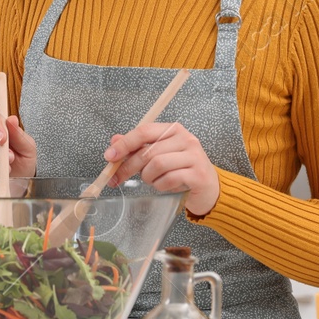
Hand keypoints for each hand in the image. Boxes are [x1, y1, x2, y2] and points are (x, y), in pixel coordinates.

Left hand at [103, 121, 219, 216]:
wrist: (209, 188)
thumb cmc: (181, 169)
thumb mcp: (158, 155)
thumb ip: (137, 147)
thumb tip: (114, 141)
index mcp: (173, 130)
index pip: (144, 131)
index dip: (124, 143)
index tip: (109, 156)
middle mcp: (186, 139)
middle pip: (148, 151)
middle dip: (129, 167)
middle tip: (118, 178)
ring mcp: (194, 156)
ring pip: (157, 165)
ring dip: (148, 177)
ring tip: (151, 180)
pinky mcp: (198, 174)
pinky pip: (169, 179)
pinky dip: (160, 185)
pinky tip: (164, 186)